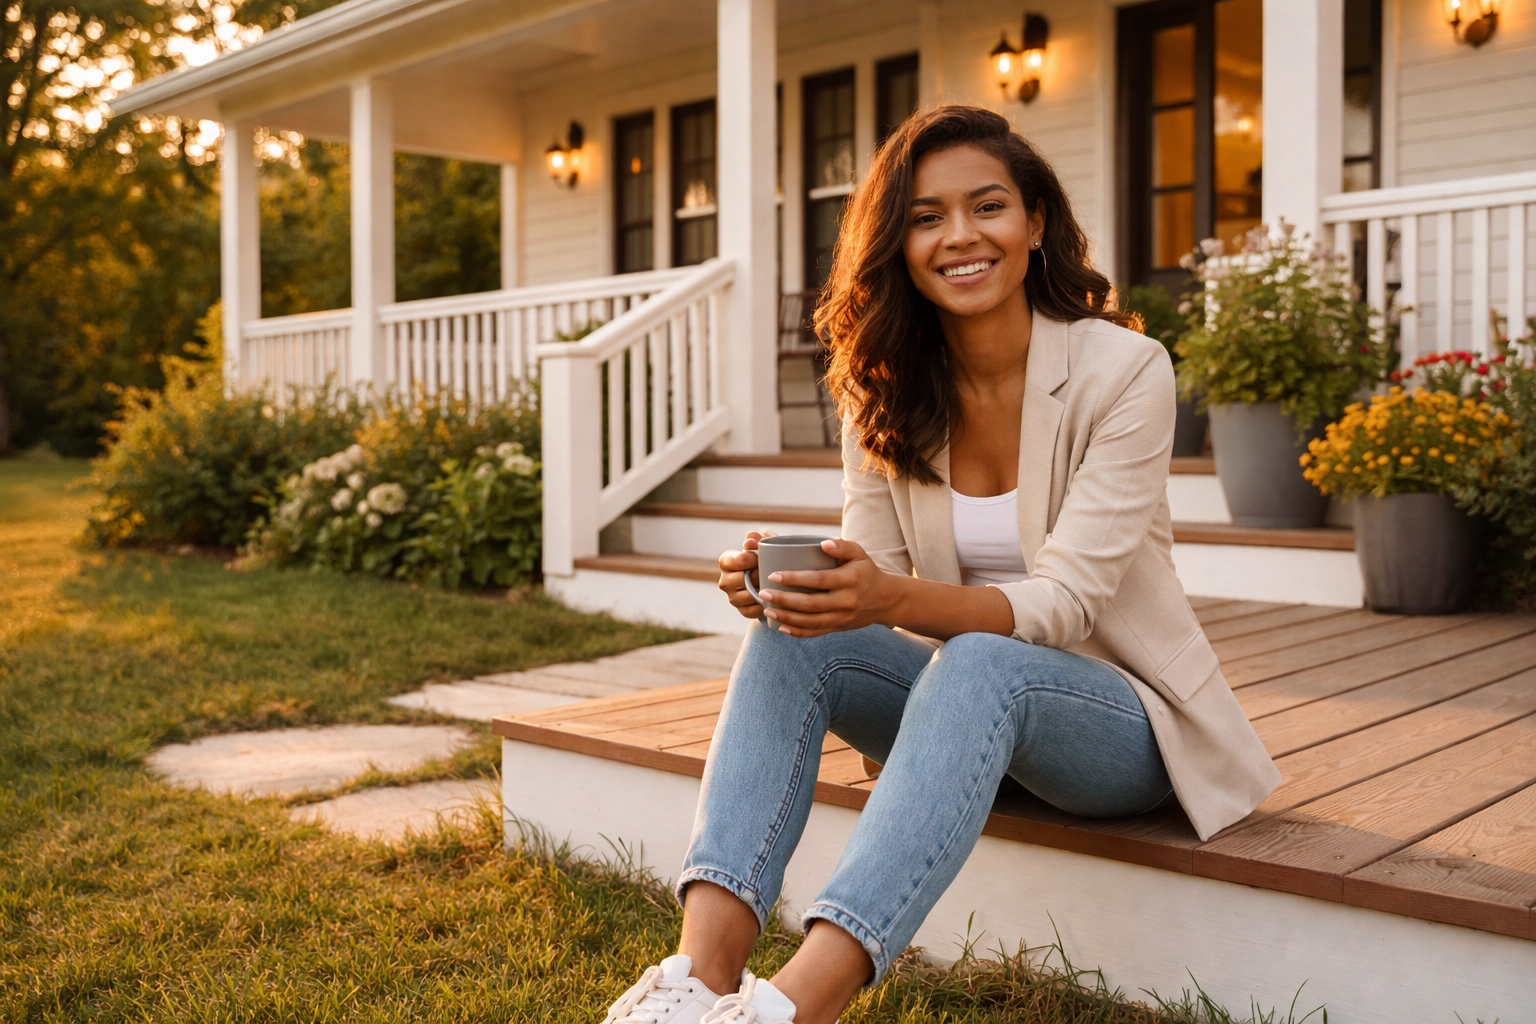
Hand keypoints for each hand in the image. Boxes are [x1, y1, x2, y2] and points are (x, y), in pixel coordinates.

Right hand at [719, 531, 773, 620]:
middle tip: (769, 572)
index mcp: (726, 561)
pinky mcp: (742, 610)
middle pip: (739, 580)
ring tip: (773, 584)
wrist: (772, 577)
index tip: (760, 558)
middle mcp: (724, 580)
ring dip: (760, 590)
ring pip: (745, 596)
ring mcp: (732, 597)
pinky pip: (752, 610)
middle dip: (756, 576)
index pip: (733, 561)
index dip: (749, 559)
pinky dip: (763, 604)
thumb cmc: (766, 557)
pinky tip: (772, 597)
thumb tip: (749, 541)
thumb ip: (757, 539)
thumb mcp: (763, 545)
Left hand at [757, 537, 901, 637]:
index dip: (794, 578)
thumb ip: (842, 546)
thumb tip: (823, 543)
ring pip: (810, 621)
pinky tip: (780, 627)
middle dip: (783, 600)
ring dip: (786, 617)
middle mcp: (846, 601)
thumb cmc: (866, 571)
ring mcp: (842, 618)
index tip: (774, 575)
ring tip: (766, 609)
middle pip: (810, 604)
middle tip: (763, 592)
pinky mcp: (839, 628)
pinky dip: (797, 632)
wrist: (885, 600)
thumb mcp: (859, 553)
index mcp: (849, 580)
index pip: (818, 580)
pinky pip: (816, 633)